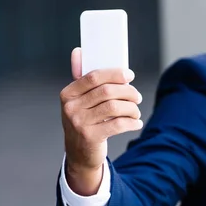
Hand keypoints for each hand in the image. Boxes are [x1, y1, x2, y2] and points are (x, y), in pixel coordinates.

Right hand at [60, 47, 142, 194]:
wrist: (79, 155)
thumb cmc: (84, 122)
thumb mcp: (79, 102)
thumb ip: (82, 79)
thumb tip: (78, 51)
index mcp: (67, 94)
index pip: (93, 77)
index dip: (114, 73)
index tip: (130, 75)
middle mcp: (71, 108)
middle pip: (107, 91)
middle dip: (127, 92)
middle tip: (137, 96)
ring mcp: (79, 123)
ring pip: (114, 107)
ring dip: (131, 108)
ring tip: (136, 111)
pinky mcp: (90, 137)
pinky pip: (117, 125)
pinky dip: (131, 122)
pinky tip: (136, 123)